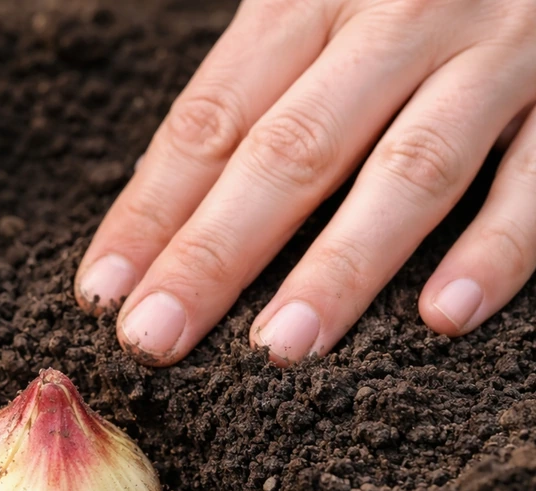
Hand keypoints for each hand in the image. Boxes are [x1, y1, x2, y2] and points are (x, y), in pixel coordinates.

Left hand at [75, 0, 535, 365]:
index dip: (152, 211)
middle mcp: (398, 18)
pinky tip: (442, 316)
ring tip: (279, 349)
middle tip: (155, 338)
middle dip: (214, 254)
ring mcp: (494, 54)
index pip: (212, 119)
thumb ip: (260, 81)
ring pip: (408, 169)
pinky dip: (496, 249)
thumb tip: (167, 208)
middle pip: (290, 152)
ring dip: (339, 267)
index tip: (104, 293)